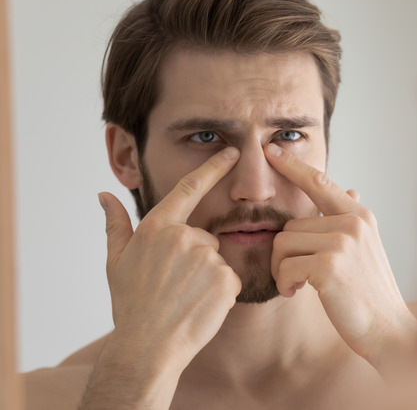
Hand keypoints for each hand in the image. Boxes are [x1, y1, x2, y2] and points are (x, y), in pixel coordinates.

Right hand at [99, 147, 241, 374]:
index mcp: (157, 227)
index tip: (232, 152)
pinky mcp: (225, 278)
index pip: (190, 188)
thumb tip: (105, 196)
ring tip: (185, 297)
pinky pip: (229, 279)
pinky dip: (220, 292)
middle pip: (204, 236)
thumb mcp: (116, 262)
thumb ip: (116, 225)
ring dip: (208, 276)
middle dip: (196, 256)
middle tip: (175, 284)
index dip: (214, 167)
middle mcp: (183, 236)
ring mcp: (206, 257)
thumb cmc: (130, 305)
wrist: (148, 345)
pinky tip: (200, 306)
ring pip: (217, 259)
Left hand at [265, 143, 416, 372]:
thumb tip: (351, 189)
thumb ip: (351, 221)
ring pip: (283, 244)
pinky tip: (298, 293)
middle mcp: (352, 223)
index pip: (320, 182)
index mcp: (360, 216)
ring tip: (299, 286)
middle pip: (290, 225)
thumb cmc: (372, 294)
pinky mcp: (329, 265)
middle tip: (296, 277)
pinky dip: (284, 284)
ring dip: (282, 270)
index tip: (270, 149)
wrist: (390, 330)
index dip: (292, 165)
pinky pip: (285, 267)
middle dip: (284, 254)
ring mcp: (342, 242)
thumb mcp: (367, 249)